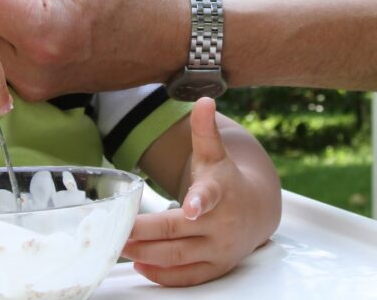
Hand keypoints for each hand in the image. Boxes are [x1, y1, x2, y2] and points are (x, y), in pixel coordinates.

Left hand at [122, 99, 271, 285]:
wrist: (257, 212)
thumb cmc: (227, 180)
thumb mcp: (216, 154)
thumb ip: (205, 130)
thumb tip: (204, 99)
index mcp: (220, 191)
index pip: (210, 195)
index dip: (199, 201)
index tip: (191, 207)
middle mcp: (221, 222)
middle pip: (177, 231)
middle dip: (145, 233)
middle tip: (118, 231)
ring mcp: (218, 248)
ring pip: (177, 257)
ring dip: (146, 254)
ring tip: (120, 247)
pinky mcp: (215, 268)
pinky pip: (186, 277)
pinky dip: (162, 275)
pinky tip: (140, 265)